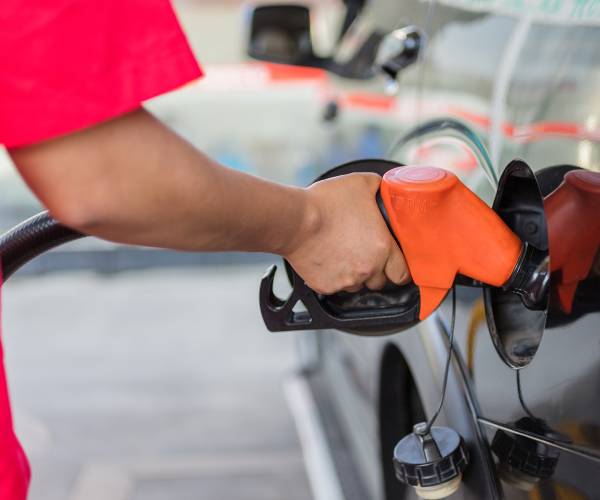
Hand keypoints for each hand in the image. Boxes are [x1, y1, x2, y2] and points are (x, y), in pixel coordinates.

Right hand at [284, 173, 409, 294]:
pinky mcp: (326, 286)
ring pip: (357, 285)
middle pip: (380, 282)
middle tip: (364, 253)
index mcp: (382, 248)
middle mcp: (367, 269)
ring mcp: (346, 280)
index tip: (394, 263)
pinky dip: (333, 276)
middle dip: (376, 270)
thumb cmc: (326, 202)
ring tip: (342, 253)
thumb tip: (387, 191)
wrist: (295, 220)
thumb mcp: (362, 183)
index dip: (400, 269)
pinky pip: (335, 286)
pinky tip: (327, 258)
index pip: (403, 273)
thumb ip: (381, 189)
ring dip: (354, 273)